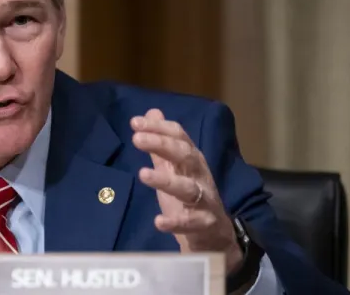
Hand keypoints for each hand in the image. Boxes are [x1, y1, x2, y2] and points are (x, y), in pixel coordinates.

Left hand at [131, 109, 242, 272]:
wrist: (215, 236)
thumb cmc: (190, 198)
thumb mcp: (174, 168)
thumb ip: (161, 144)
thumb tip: (151, 113)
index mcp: (192, 160)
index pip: (179, 137)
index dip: (158, 128)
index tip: (134, 122)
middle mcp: (200, 176)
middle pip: (185, 155)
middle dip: (162, 145)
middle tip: (136, 138)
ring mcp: (204, 200)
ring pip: (188, 188)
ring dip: (165, 180)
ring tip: (143, 174)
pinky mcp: (204, 224)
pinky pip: (190, 222)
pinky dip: (175, 222)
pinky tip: (158, 221)